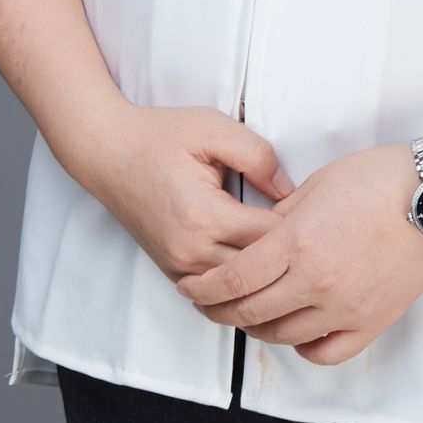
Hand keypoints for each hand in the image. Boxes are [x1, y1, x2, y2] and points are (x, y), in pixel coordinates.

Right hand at [76, 102, 296, 285]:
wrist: (107, 152)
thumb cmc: (157, 137)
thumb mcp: (213, 128)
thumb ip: (258, 157)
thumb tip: (290, 191)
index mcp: (203, 216)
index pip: (270, 239)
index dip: (299, 228)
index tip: (315, 215)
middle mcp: (190, 251)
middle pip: (259, 274)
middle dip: (288, 258)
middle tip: (312, 238)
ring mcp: (179, 267)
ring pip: (240, 291)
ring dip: (266, 275)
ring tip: (290, 255)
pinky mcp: (173, 272)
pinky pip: (218, 293)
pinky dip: (241, 283)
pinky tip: (260, 266)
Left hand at [173, 141, 422, 365]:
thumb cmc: (385, 178)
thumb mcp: (320, 182)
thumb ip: (282, 214)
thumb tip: (261, 235)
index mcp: (298, 241)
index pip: (234, 277)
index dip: (204, 287)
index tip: (190, 287)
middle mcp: (317, 281)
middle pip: (250, 311)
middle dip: (219, 310)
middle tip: (207, 304)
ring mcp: (346, 307)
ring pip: (283, 335)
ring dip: (256, 328)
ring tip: (247, 314)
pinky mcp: (372, 321)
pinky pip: (326, 351)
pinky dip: (303, 347)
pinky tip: (295, 333)